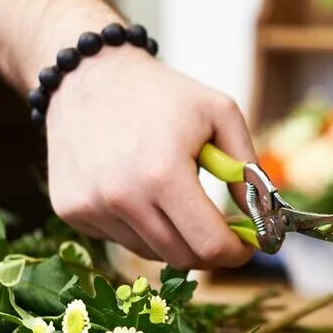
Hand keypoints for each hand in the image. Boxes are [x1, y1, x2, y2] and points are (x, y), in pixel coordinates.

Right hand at [45, 47, 255, 268]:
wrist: (88, 74)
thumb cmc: (162, 93)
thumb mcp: (220, 114)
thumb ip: (248, 169)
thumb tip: (261, 218)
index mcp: (163, 174)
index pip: (209, 245)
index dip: (236, 252)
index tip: (246, 245)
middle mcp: (122, 198)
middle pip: (181, 258)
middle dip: (208, 249)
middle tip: (220, 229)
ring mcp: (90, 207)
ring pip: (150, 252)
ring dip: (172, 235)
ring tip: (171, 194)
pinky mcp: (70, 210)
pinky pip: (119, 238)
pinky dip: (138, 225)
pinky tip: (135, 189)